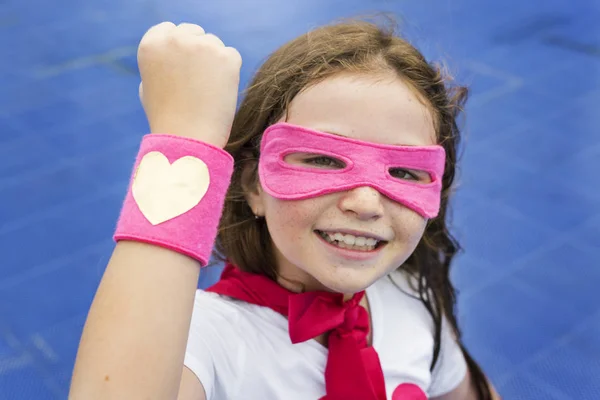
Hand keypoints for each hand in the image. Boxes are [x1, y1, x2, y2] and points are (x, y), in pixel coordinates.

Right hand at [137, 22, 241, 147]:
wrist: (188, 138)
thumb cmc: (167, 117)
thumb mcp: (150, 84)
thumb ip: (160, 62)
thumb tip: (174, 50)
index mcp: (152, 43)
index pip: (170, 29)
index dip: (178, 50)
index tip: (181, 69)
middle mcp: (175, 39)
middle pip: (194, 33)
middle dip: (197, 52)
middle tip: (197, 83)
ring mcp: (202, 46)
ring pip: (214, 44)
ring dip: (213, 62)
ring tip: (205, 92)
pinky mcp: (226, 57)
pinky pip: (231, 57)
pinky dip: (229, 72)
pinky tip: (218, 93)